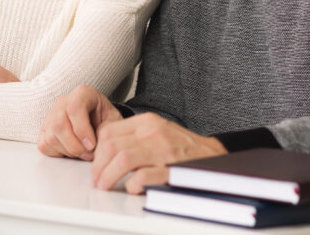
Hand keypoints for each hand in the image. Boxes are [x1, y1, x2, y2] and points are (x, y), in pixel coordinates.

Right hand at [38, 84, 121, 160]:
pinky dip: (59, 153)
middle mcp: (63, 101)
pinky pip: (45, 145)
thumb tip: (97, 146)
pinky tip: (72, 150)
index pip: (74, 109)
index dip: (82, 130)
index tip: (92, 145)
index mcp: (83, 93)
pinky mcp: (44, 129)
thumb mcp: (114, 120)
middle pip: (59, 124)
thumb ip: (109, 130)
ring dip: (68, 151)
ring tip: (83, 153)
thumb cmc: (105, 119)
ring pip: (51, 137)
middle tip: (89, 154)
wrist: (98, 121)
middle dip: (75, 146)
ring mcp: (51, 115)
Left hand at [90, 112, 225, 192]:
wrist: (213, 156)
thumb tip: (105, 149)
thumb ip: (133, 135)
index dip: (97, 151)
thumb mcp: (157, 131)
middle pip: (112, 146)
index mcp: (147, 121)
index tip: (96, 164)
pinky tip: (132, 188)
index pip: (109, 132)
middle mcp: (153, 133)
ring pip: (123, 160)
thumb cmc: (182, 146)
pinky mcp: (172, 168)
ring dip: (109, 176)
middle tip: (97, 180)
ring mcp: (163, 150)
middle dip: (98, 166)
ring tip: (105, 185)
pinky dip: (133, 184)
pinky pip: (143, 176)